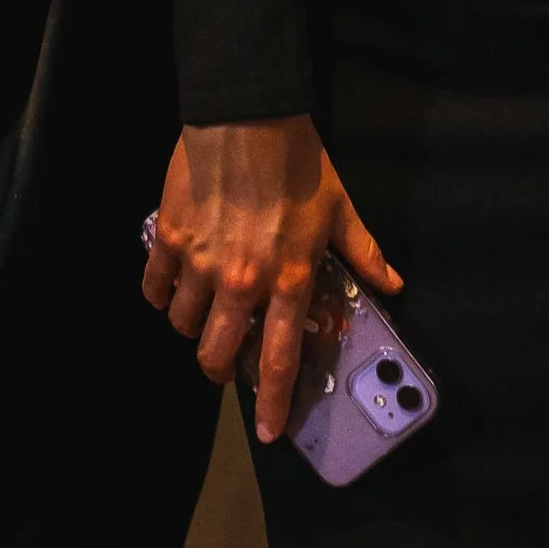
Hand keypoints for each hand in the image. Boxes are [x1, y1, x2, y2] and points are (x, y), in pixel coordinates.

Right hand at [144, 120, 402, 444]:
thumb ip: (365, 254)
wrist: (246, 113)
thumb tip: (394, 285)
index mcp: (288, 281)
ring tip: (204, 310)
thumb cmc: (298, 162)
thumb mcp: (340, 209)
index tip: (269, 434)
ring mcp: (200, 262)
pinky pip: (154, 287)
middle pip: (217, 355)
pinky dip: (160, 293)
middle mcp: (241, 282)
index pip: (280, 362)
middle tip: (226, 358)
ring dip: (193, 326)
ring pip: (183, 324)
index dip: (273, 406)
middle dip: (220, 368)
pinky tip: (173, 283)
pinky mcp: (170, 238)